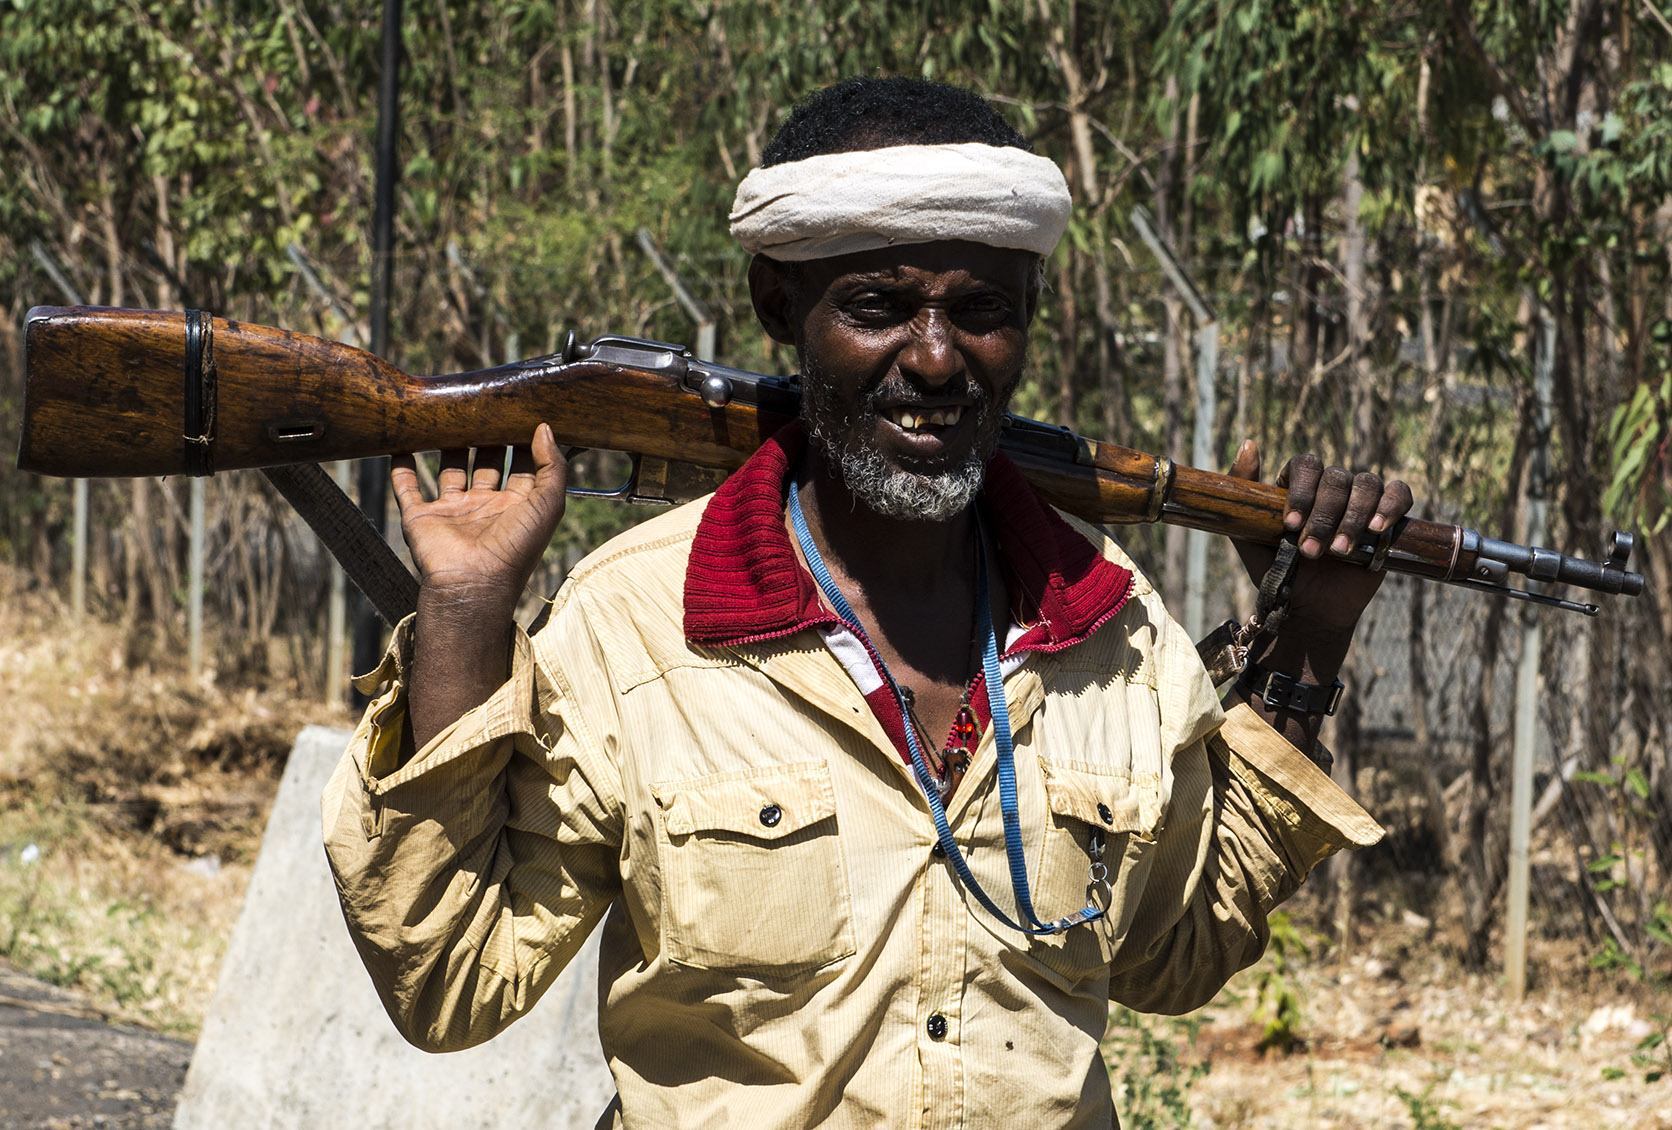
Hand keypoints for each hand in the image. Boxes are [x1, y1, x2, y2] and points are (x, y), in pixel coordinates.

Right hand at [394, 425, 567, 754]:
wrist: (473, 584)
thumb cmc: (516, 548)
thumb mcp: (548, 503)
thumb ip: (552, 465)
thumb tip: (546, 427)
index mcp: (518, 505)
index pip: (524, 465)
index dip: (525, 439)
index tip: (522, 408)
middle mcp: (486, 506)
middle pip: (487, 462)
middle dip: (486, 436)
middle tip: (484, 403)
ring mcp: (453, 512)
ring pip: (449, 469)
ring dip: (446, 446)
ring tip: (444, 414)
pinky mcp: (421, 518)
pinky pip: (407, 488)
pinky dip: (400, 467)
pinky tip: (399, 444)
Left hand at [1226, 440, 1413, 676]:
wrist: (1310, 609)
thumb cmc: (1278, 572)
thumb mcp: (1248, 536)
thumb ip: (1242, 492)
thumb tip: (1248, 443)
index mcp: (1299, 484)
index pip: (1305, 465)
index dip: (1301, 492)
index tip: (1290, 525)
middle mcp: (1331, 486)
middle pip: (1336, 478)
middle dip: (1323, 517)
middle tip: (1310, 551)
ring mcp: (1360, 499)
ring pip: (1367, 484)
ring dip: (1353, 518)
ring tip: (1340, 551)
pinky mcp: (1388, 516)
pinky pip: (1399, 493)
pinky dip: (1390, 506)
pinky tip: (1376, 529)